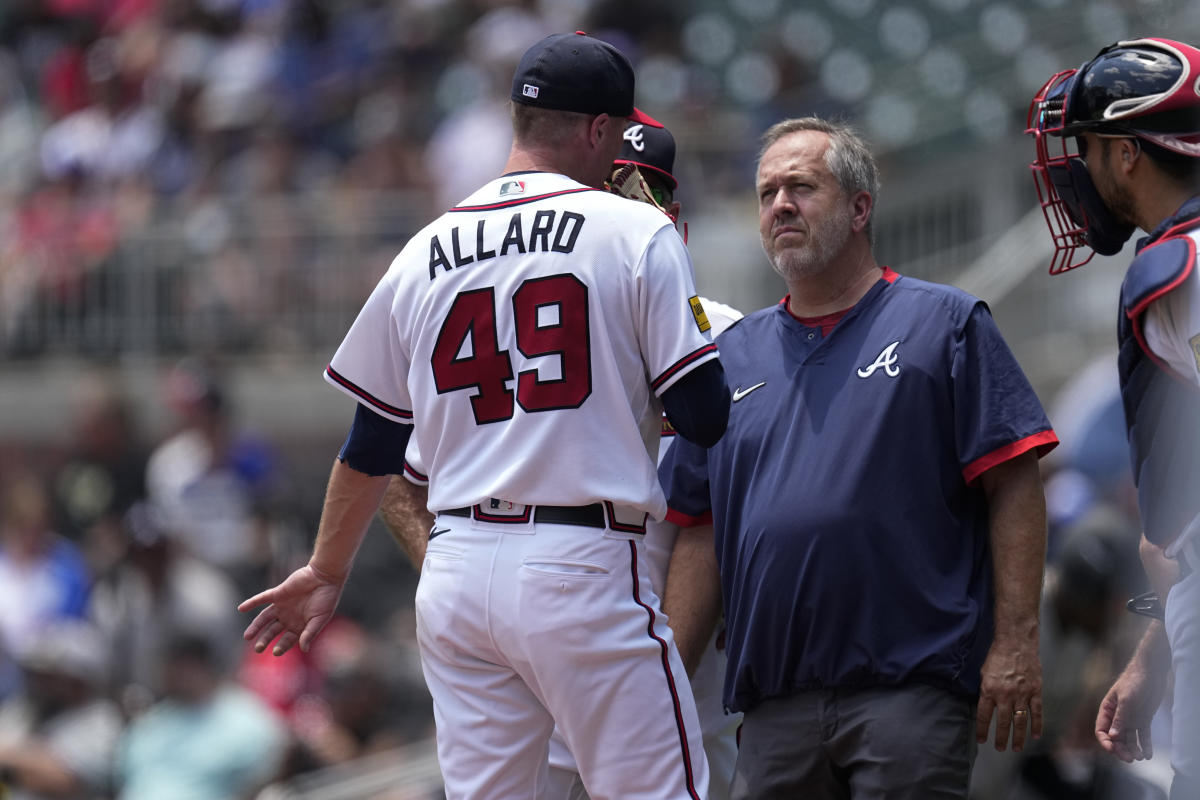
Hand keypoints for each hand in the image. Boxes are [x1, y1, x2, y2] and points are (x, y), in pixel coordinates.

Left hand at [239, 564, 344, 655]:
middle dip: (265, 640)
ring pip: (264, 618)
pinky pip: (261, 598)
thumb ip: (310, 633)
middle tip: (258, 649)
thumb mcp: (319, 619)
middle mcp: (288, 617)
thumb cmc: (327, 599)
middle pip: (272, 631)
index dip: (282, 646)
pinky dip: (251, 603)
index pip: (287, 640)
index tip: (276, 652)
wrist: (325, 577)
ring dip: (255, 627)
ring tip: (247, 637)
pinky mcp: (278, 593)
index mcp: (299, 625)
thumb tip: (303, 649)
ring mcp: (282, 605)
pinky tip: (241, 608)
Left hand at [976, 636, 1042, 751]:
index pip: (984, 715)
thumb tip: (984, 705)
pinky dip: (1037, 725)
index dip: (982, 729)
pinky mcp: (1035, 691)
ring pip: (1020, 721)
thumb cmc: (997, 656)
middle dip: (1001, 738)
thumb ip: (985, 690)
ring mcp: (1022, 694)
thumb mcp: (984, 673)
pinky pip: (1037, 712)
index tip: (982, 739)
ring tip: (1016, 748)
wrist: (1016, 643)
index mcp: (989, 690)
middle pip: (1003, 722)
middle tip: (1000, 748)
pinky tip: (1035, 735)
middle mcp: (1005, 695)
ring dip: (1018, 737)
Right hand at [1095, 662, 1164, 761]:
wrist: (1151, 672)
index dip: (1105, 741)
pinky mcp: (1143, 720)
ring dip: (1133, 749)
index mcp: (1107, 709)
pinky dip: (1145, 745)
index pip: (1101, 730)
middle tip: (1130, 758)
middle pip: (1116, 738)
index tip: (1112, 750)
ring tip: (1140, 756)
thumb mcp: (1127, 700)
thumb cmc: (1134, 681)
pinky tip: (1147, 754)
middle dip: (1121, 749)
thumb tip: (1113, 736)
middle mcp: (1117, 716)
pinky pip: (1143, 736)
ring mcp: (1131, 719)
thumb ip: (1120, 718)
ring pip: (1129, 739)